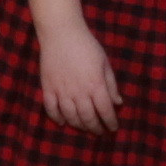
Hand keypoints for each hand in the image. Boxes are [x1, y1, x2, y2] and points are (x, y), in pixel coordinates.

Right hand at [34, 13, 121, 131]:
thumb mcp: (104, 63)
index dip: (110, 122)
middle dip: (95, 128)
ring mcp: (62, 91)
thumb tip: (118, 103)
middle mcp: (79, 92)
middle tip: (99, 132)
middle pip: (88, 117)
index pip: (105, 110)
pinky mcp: (48, 88)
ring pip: (70, 117)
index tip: (113, 128)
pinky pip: (51, 109)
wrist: (61, 33)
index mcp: (96, 85)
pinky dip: (57, 118)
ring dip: (78, 125)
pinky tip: (63, 122)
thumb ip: (111, 84)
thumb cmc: (87, 46)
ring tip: (84, 128)